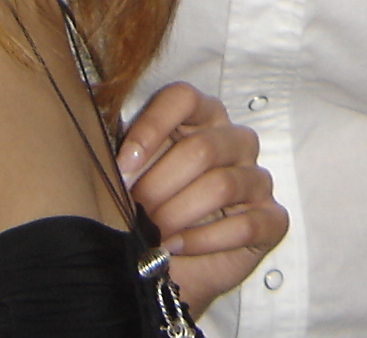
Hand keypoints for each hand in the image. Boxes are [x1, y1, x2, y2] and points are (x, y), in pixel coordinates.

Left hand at [116, 82, 285, 309]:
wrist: (163, 268)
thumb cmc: (146, 211)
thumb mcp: (129, 175)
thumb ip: (120, 148)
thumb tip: (94, 123)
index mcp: (201, 117)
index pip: (183, 98)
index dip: (151, 128)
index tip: (123, 164)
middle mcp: (234, 141)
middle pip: (202, 147)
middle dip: (159, 184)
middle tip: (134, 210)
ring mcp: (257, 179)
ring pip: (223, 184)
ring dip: (178, 213)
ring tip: (152, 232)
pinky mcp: (272, 219)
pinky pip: (247, 224)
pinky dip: (205, 239)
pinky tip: (178, 246)